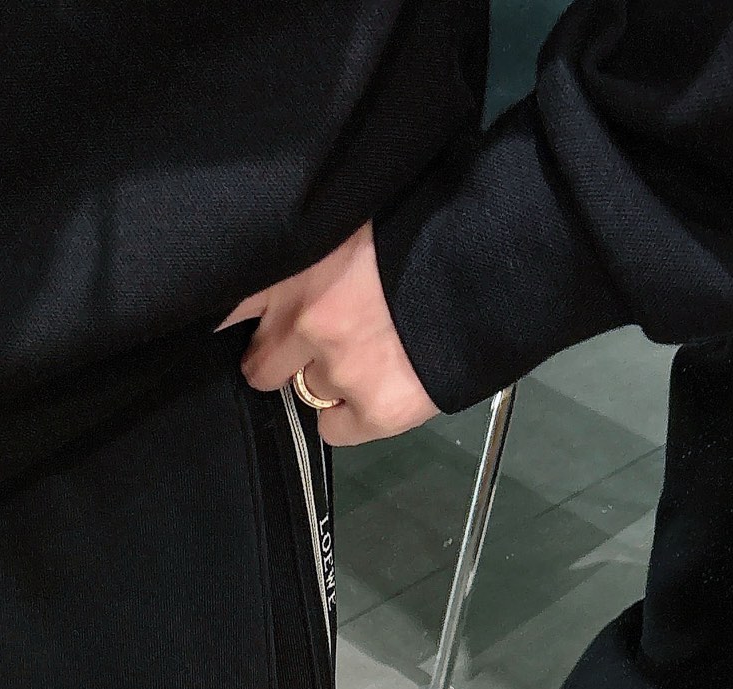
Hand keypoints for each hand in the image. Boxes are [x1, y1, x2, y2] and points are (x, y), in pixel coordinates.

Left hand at [222, 222, 438, 444]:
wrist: (501, 257)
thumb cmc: (435, 220)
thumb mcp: (356, 215)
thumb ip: (315, 247)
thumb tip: (286, 277)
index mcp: (297, 265)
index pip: (231, 306)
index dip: (238, 320)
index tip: (242, 327)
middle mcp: (305, 321)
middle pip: (260, 364)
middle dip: (281, 356)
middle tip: (314, 343)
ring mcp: (338, 369)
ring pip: (306, 391)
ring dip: (328, 379)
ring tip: (368, 353)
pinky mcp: (375, 409)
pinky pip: (335, 429)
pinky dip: (350, 415)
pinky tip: (375, 389)